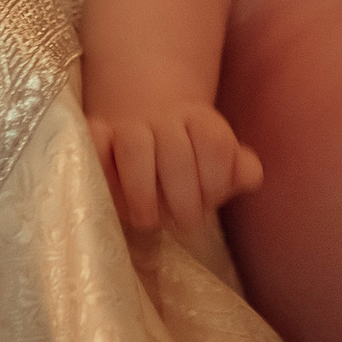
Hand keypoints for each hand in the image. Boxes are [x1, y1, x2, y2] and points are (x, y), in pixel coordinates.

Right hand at [89, 105, 260, 231]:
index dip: (214, 181)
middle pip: (176, 153)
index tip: (210, 204)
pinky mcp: (96, 134)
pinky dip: (101, 166)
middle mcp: (165, 118)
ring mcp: (127, 125)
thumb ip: (240, 171)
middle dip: (183, 197)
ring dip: (142, 191)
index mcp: (201, 122)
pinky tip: (111, 193)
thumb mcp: (219, 169)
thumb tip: (248, 174)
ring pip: (134, 147)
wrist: (146, 131)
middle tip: (183, 223)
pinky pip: (93, 141)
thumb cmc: (190, 166)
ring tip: (147, 220)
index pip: (214, 144)